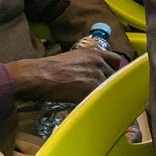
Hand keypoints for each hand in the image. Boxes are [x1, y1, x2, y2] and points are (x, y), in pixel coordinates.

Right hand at [7, 48, 121, 102]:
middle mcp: (99, 63)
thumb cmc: (50, 68)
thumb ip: (88, 62)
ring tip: (94, 98)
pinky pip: (101, 97)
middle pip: (114, 76)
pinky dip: (96, 101)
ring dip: (103, 93)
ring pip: (109, 87)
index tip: (111, 75)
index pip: (116, 60)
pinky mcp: (92, 90)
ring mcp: (97, 76)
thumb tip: (94, 71)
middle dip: (108, 83)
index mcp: (95, 53)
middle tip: (100, 90)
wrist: (39, 76)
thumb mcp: (73, 57)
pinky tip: (89, 103)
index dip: (114, 69)